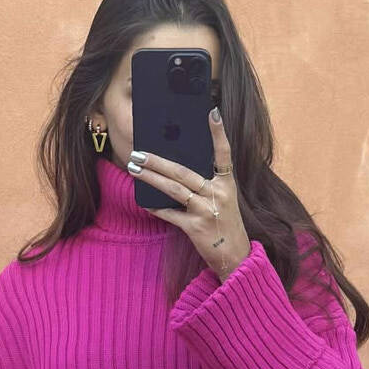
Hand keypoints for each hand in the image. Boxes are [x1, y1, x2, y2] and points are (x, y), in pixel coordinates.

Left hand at [129, 109, 252, 280]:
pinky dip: (156, 207)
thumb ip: (206, 183)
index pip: (224, 153)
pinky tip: (144, 200)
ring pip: (174, 189)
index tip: (212, 112)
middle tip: (138, 152)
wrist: (234, 257)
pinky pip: (170, 214)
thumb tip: (176, 168)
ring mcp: (207, 210)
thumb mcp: (223, 199)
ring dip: (151, 178)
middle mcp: (218, 194)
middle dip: (157, 161)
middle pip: (183, 172)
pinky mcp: (196, 227)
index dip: (219, 133)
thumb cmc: (225, 224)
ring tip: (134, 169)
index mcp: (227, 184)